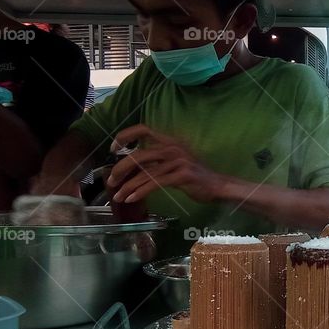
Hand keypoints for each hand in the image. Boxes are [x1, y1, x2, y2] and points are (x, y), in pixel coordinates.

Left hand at [106, 125, 225, 203]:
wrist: (218, 186)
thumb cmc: (194, 176)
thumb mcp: (174, 164)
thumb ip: (156, 162)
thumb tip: (131, 169)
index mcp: (169, 141)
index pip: (143, 129)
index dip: (125, 136)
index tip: (114, 148)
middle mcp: (172, 147)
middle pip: (139, 155)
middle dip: (121, 169)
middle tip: (111, 181)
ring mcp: (178, 161)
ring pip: (145, 172)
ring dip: (128, 186)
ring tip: (118, 196)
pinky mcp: (181, 176)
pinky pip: (155, 183)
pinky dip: (140, 192)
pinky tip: (132, 198)